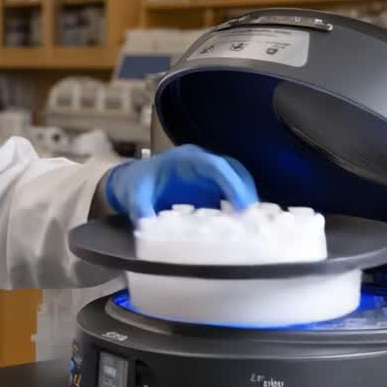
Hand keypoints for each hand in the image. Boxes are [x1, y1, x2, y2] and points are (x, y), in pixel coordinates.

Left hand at [104, 144, 257, 221]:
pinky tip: (241, 227)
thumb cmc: (136, 184)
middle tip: (254, 219)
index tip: (243, 205)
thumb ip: (141, 209)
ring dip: (246, 200)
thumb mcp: (134, 196)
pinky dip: (238, 208)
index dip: (232, 183)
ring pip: (237, 181)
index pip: (215, 166)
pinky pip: (230, 194)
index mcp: (186, 159)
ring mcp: (208, 175)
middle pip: (234, 170)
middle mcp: (202, 163)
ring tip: (253, 225)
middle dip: (246, 192)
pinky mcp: (210, 188)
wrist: (132, 183)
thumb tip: (147, 227)